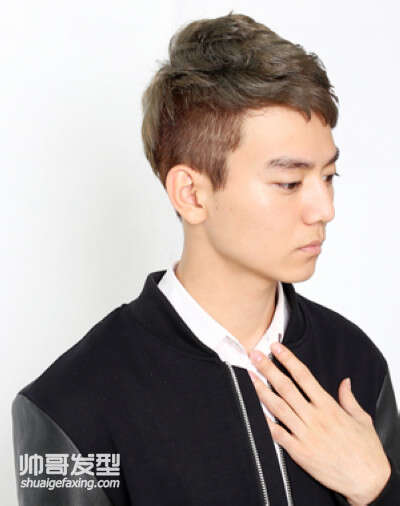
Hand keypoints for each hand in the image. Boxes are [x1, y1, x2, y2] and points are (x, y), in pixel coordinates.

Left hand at [247, 342, 390, 504]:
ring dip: (261, 390)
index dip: (288, 359)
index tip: (275, 347)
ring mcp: (305, 435)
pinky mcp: (299, 452)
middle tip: (254, 355)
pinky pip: (278, 434)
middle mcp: (315, 418)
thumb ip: (349, 399)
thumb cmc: (366, 451)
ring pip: (278, 407)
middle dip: (268, 369)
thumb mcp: (362, 419)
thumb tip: (344, 382)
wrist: (367, 481)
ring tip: (249, 376)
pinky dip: (265, 421)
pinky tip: (254, 410)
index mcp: (329, 406)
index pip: (304, 376)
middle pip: (286, 387)